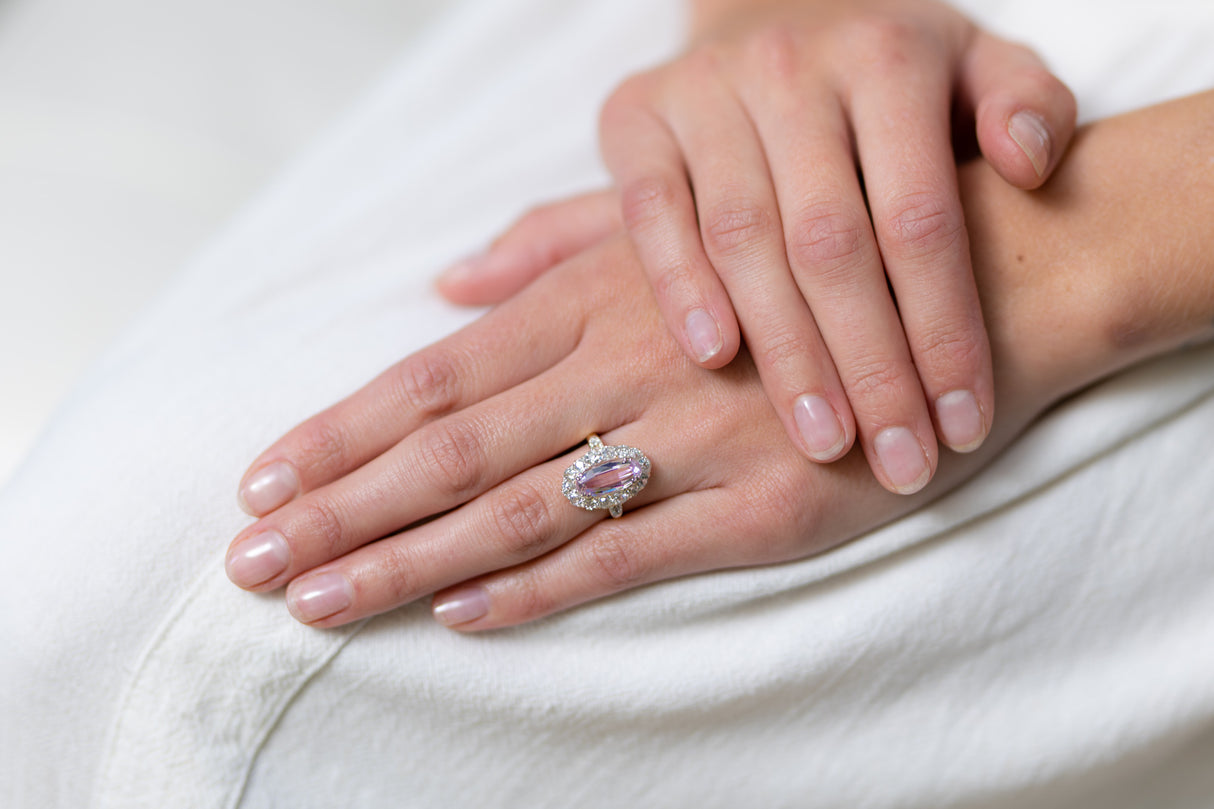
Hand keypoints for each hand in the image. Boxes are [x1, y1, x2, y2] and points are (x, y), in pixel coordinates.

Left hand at [225, 183, 1101, 629]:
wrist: (971, 286)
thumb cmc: (810, 255)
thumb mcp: (678, 231)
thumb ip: (560, 247)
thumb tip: (451, 280)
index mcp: (597, 298)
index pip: (436, 375)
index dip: (340, 429)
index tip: (262, 478)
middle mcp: (626, 364)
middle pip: (449, 449)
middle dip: (339, 507)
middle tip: (249, 559)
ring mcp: (691, 440)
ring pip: (516, 508)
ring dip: (404, 557)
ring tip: (315, 597)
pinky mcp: (759, 507)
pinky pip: (629, 554)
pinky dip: (540, 586)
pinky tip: (463, 614)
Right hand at [438, 0, 1076, 495]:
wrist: (774, 11)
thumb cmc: (887, 75)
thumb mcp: (977, 65)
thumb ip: (1028, 104)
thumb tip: (1030, 165)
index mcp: (888, 59)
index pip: (921, 217)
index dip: (944, 331)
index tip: (964, 426)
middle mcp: (791, 68)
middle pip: (832, 243)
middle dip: (868, 366)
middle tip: (895, 462)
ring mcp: (705, 90)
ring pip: (743, 238)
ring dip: (784, 350)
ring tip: (821, 441)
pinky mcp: (636, 117)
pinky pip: (649, 211)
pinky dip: (677, 283)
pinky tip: (712, 357)